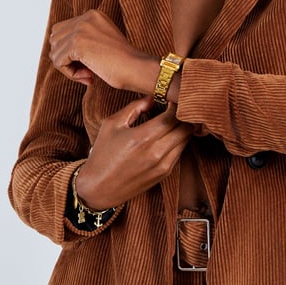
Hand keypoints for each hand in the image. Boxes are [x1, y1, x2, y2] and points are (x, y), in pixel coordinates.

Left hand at [49, 9, 143, 88]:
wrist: (137, 68)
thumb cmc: (124, 63)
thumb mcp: (102, 43)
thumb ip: (83, 40)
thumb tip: (56, 53)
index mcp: (92, 15)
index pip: (63, 31)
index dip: (70, 51)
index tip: (89, 64)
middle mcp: (85, 18)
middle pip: (55, 39)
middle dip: (66, 58)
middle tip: (85, 71)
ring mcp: (80, 30)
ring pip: (55, 52)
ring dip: (68, 68)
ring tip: (88, 75)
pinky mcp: (77, 44)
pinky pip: (59, 63)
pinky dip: (70, 74)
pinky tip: (89, 77)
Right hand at [74, 95, 191, 209]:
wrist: (99, 187)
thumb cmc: (103, 153)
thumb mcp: (112, 124)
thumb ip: (135, 107)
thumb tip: (154, 97)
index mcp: (142, 138)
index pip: (173, 116)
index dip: (176, 105)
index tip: (172, 99)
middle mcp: (156, 152)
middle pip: (186, 128)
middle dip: (184, 116)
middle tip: (177, 109)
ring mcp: (163, 165)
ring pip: (186, 140)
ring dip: (183, 128)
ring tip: (173, 121)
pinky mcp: (165, 174)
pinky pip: (180, 152)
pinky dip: (179, 142)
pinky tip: (168, 136)